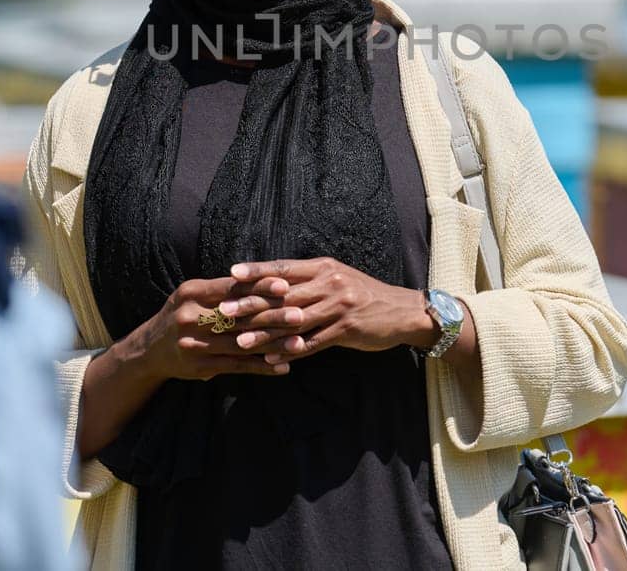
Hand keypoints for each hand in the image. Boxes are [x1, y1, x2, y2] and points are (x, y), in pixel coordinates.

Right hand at [137, 274, 300, 381]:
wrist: (149, 350)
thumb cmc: (182, 314)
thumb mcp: (194, 295)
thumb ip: (224, 288)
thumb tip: (266, 278)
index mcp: (191, 293)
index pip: (230, 288)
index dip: (258, 287)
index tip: (285, 285)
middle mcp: (190, 317)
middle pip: (238, 316)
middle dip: (272, 315)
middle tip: (300, 314)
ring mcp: (193, 344)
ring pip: (241, 343)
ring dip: (272, 345)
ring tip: (299, 343)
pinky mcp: (199, 367)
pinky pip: (236, 366)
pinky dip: (261, 367)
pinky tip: (282, 367)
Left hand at [227, 259, 434, 361]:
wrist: (402, 311)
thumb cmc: (363, 294)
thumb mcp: (337, 278)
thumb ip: (308, 280)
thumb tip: (273, 284)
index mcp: (323, 267)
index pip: (284, 267)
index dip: (258, 270)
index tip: (232, 273)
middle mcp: (329, 283)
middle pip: (284, 295)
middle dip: (252, 304)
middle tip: (225, 311)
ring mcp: (338, 306)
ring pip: (294, 321)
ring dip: (265, 333)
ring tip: (240, 341)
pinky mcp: (346, 329)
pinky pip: (313, 342)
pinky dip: (291, 351)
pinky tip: (272, 358)